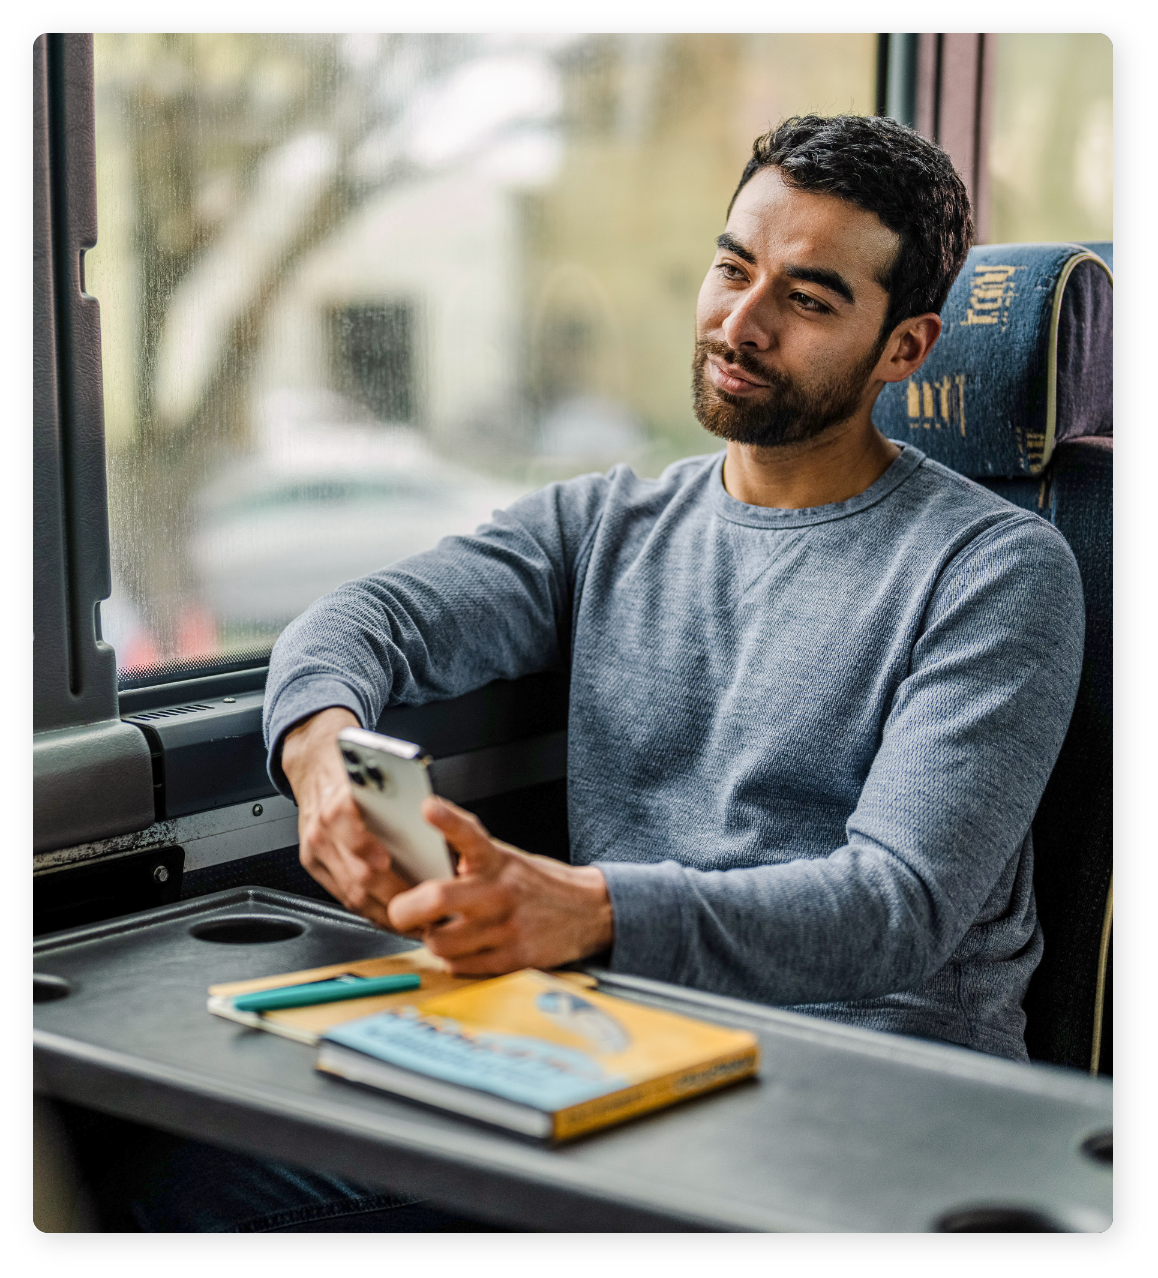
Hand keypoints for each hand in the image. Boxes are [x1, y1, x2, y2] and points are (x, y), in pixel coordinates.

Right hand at [281, 707, 414, 927]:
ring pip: (353, 895)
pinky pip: (344, 897)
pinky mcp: (313, 865)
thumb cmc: (353, 771)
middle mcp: (323, 829)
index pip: (356, 835)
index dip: (374, 856)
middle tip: (426, 910)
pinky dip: (370, 910)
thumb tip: (437, 831)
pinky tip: (393, 915)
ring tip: (417, 922)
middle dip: (396, 897)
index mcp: (340, 803)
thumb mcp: (377, 775)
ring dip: (387, 913)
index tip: (398, 874)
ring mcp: (315, 850)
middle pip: (360, 875)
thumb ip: (398, 803)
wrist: (315, 766)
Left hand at [387, 796, 613, 973]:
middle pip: (437, 898)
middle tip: (400, 910)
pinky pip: (460, 966)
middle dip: (405, 909)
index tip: (428, 808)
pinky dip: (452, 960)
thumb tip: (420, 861)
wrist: (588, 911)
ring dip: (431, 939)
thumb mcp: (505, 859)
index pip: (469, 835)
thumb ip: (468, 858)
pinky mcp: (513, 958)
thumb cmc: (536, 886)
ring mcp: (507, 927)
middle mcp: (500, 891)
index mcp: (497, 860)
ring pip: (440, 942)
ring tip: (438, 930)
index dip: (447, 820)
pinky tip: (463, 948)